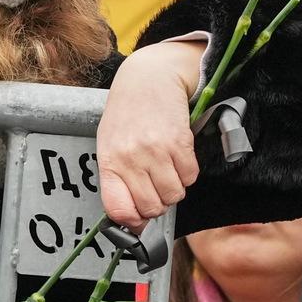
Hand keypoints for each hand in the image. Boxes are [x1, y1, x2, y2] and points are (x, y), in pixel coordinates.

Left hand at [97, 41, 203, 229]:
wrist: (148, 79)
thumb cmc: (128, 115)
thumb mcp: (111, 146)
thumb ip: (119, 180)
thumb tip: (132, 218)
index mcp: (111, 163)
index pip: (119, 210)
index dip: (133, 222)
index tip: (139, 219)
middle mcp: (131, 159)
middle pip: (152, 208)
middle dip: (158, 203)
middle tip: (156, 186)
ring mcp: (156, 152)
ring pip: (174, 195)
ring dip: (175, 187)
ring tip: (167, 167)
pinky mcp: (180, 143)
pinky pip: (191, 176)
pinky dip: (188, 172)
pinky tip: (177, 156)